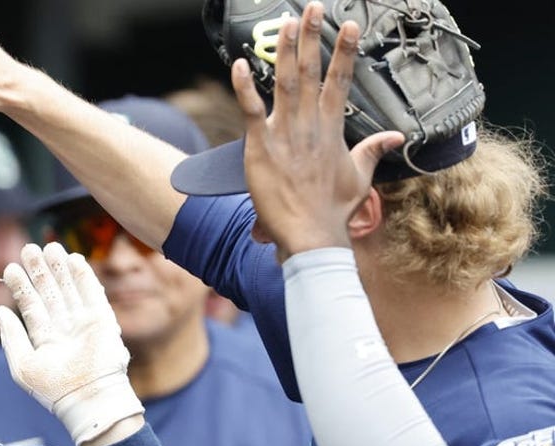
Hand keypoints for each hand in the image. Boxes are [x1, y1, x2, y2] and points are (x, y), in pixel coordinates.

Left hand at [0, 243, 143, 445]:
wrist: (87, 399)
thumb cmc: (53, 389)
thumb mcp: (22, 365)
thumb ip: (11, 337)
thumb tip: (0, 311)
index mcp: (44, 339)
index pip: (30, 306)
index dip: (21, 286)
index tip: (11, 266)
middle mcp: (63, 329)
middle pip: (49, 293)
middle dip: (39, 270)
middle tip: (29, 248)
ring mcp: (83, 324)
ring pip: (69, 289)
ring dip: (59, 268)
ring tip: (49, 246)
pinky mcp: (102, 321)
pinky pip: (92, 294)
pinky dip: (84, 277)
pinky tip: (74, 259)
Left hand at [234, 1, 403, 257]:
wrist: (312, 235)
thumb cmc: (334, 209)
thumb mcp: (359, 176)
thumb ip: (373, 150)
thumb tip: (396, 136)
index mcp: (332, 128)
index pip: (340, 80)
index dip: (343, 51)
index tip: (348, 24)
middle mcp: (310, 124)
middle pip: (310, 72)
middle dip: (311, 37)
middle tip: (311, 7)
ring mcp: (285, 133)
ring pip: (283, 83)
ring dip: (283, 51)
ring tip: (285, 22)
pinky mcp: (261, 146)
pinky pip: (251, 110)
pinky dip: (243, 87)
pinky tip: (237, 64)